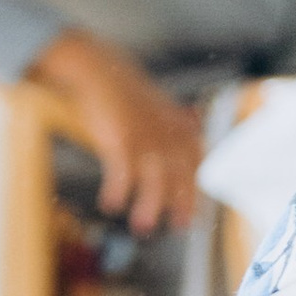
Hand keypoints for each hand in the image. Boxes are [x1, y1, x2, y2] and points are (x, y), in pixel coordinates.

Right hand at [33, 28, 205, 233]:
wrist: (98, 69)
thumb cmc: (127, 90)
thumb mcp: (158, 102)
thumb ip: (177, 114)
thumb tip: (195, 119)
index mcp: (177, 124)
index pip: (196, 160)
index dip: (196, 186)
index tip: (198, 208)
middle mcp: (165, 132)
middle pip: (180, 173)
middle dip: (181, 202)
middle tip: (181, 226)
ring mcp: (143, 135)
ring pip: (154, 178)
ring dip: (149, 205)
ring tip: (143, 226)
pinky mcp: (118, 137)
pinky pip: (121, 171)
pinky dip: (118, 190)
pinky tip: (111, 204)